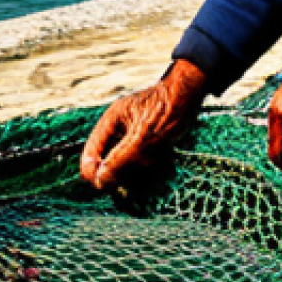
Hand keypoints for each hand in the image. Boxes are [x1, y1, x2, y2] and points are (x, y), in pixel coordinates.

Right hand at [81, 59, 206, 189]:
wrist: (192, 95)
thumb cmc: (167, 110)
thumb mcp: (141, 138)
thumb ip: (119, 160)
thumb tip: (99, 182)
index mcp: (109, 123)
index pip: (90, 154)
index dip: (95, 172)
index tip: (108, 185)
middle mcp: (118, 130)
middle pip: (109, 163)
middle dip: (124, 173)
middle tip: (141, 172)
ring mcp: (133, 137)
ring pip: (128, 166)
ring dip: (142, 171)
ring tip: (159, 159)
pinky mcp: (148, 144)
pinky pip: (145, 164)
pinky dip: (155, 166)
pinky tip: (167, 157)